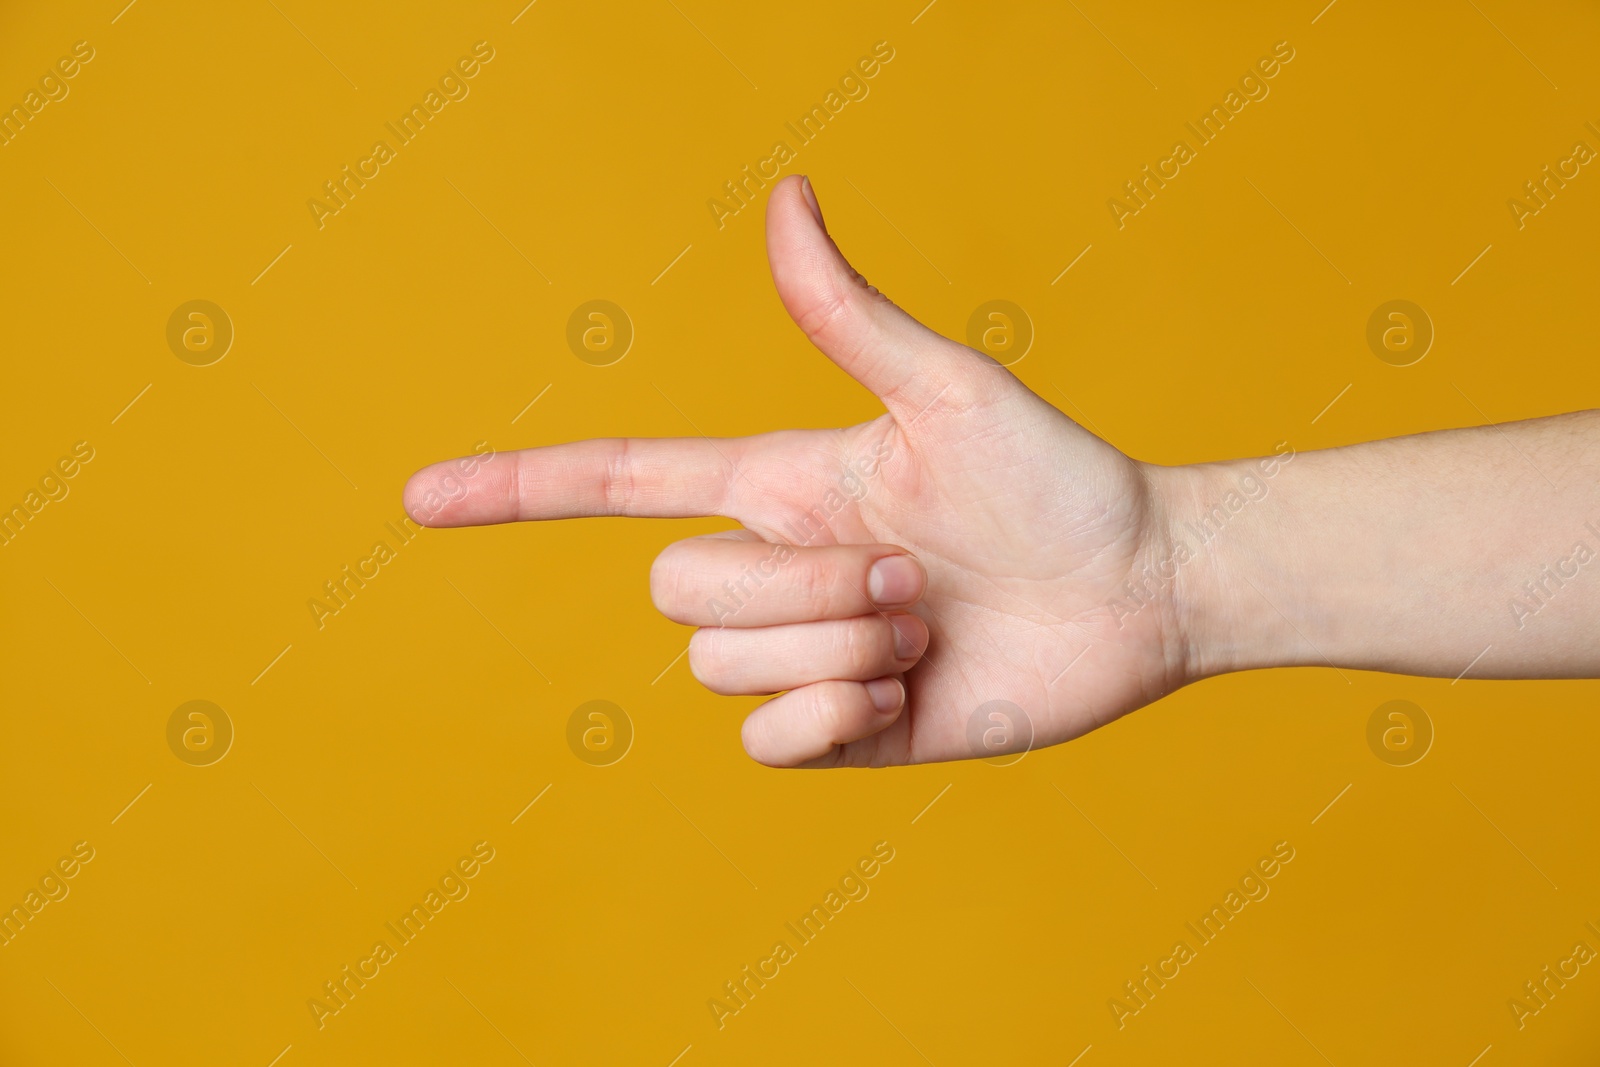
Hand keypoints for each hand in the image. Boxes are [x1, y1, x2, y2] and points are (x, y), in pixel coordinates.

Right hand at [404, 174, 1193, 766]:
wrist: (1136, 592)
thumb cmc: (1053, 476)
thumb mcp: (948, 388)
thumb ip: (847, 313)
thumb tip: (785, 194)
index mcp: (778, 484)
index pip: (619, 483)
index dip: (519, 487)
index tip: (420, 498)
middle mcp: (774, 569)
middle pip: (679, 590)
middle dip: (802, 587)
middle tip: (915, 575)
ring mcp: (801, 656)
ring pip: (727, 668)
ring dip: (843, 646)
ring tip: (931, 625)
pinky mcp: (836, 733)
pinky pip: (766, 745)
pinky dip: (838, 716)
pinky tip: (910, 693)